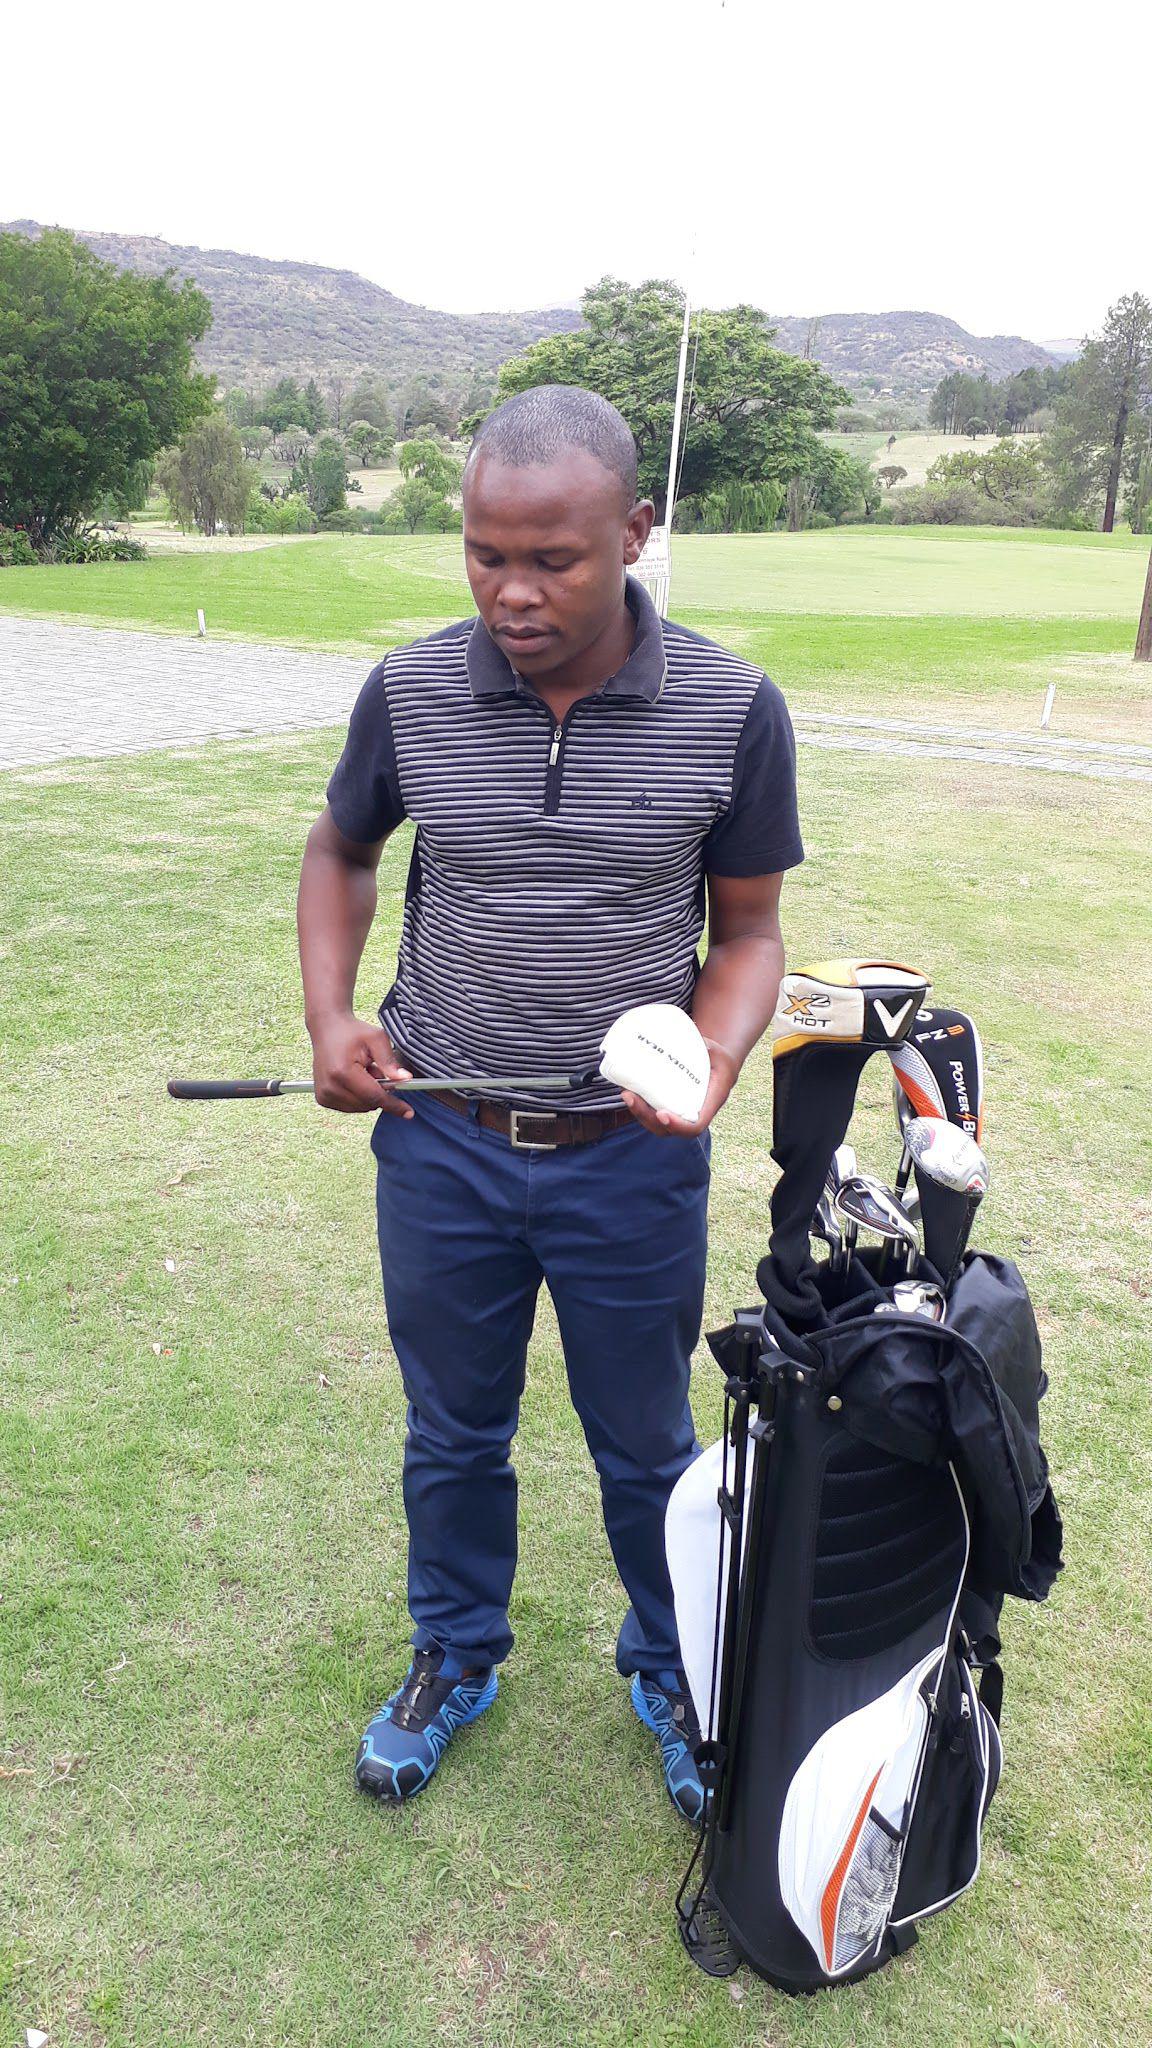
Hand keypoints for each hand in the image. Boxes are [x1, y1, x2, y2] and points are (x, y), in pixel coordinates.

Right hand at [308, 1013, 414, 1116]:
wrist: (327, 1029)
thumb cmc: (351, 1032)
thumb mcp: (376, 1039)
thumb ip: (390, 1061)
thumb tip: (405, 1079)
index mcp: (342, 1071)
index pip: (374, 1096)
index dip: (393, 1104)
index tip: (408, 1112)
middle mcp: (330, 1086)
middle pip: (368, 1104)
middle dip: (379, 1092)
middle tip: (375, 1069)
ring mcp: (324, 1094)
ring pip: (360, 1108)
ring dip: (368, 1095)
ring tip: (363, 1072)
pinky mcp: (322, 1098)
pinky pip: (350, 1107)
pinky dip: (358, 1097)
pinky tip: (354, 1079)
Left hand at [620, 1040, 738, 1137]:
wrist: (718, 1067)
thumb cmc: (719, 1059)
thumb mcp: (717, 1052)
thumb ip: (706, 1047)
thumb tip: (692, 1040)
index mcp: (711, 1103)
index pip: (696, 1125)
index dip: (678, 1125)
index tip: (661, 1114)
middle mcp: (694, 1114)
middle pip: (668, 1129)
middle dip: (646, 1117)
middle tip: (630, 1097)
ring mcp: (680, 1113)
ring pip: (657, 1125)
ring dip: (639, 1113)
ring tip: (626, 1093)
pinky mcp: (670, 1107)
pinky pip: (653, 1115)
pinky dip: (640, 1107)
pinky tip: (628, 1090)